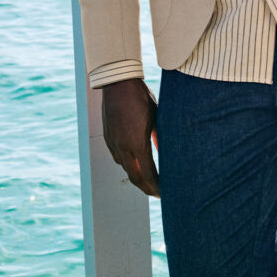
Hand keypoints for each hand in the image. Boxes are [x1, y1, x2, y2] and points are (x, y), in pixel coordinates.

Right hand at [102, 78, 159, 197]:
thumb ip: (160, 138)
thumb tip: (167, 152)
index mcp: (137, 143)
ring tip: (148, 180)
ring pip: (125, 168)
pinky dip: (127, 165)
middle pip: (135, 178)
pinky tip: (134, 163)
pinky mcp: (108, 137)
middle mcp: (123, 147)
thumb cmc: (141, 98)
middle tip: (157, 193)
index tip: (165, 192)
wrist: (118, 83)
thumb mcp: (156, 117)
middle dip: (146, 188)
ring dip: (136, 177)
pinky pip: (117, 157)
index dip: (157, 187)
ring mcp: (113, 143)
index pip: (148, 174)